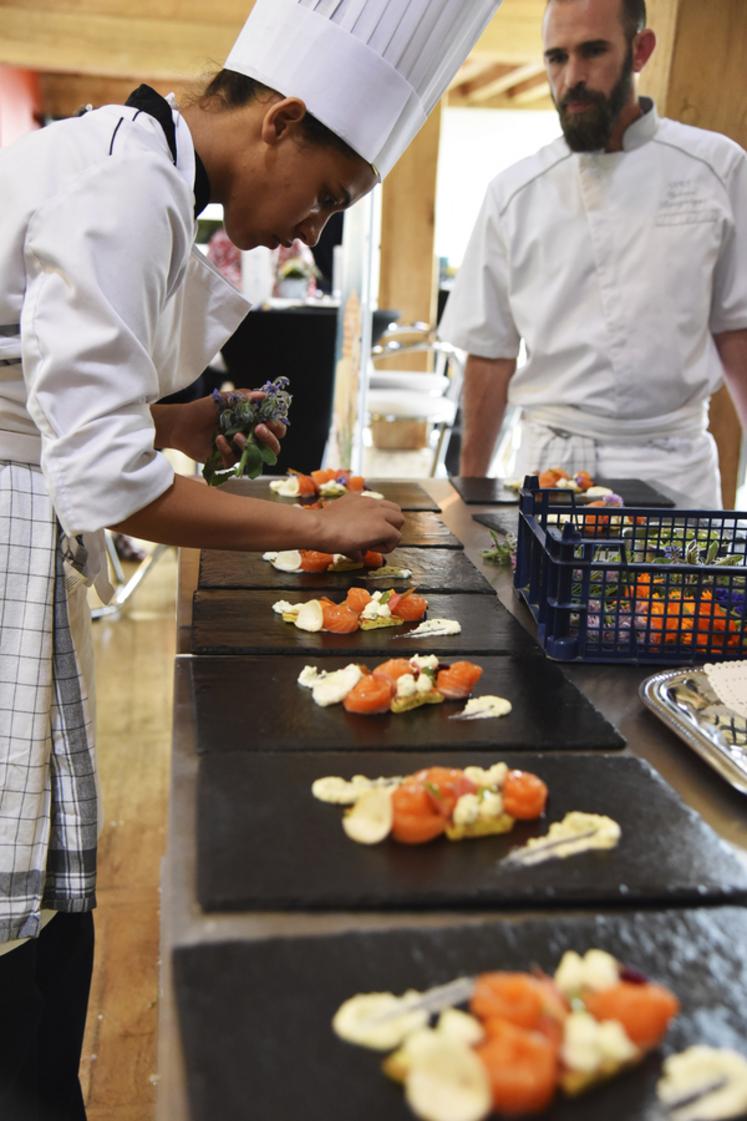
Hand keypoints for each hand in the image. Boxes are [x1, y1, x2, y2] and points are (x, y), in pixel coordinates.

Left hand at [155, 391, 285, 465]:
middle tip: (259, 429)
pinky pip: (235, 461)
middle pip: (273, 447)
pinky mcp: (227, 461)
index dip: (277, 427)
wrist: (181, 424)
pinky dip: (227, 449)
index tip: (269, 421)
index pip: (276, 429)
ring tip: (237, 435)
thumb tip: (264, 395)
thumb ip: (245, 397)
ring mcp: (239, 451)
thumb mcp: (225, 399)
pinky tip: (218, 439)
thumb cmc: (203, 410)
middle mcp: (251, 439)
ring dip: (249, 445)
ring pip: (257, 457)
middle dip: (270, 439)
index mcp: (254, 423)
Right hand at [311, 493, 404, 555]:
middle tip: (374, 538)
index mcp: (359, 499)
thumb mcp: (336, 527)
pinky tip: (371, 549)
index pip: (378, 507)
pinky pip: (396, 537)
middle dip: (389, 525)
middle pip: (395, 510)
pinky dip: (387, 546)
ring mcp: (378, 513)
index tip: (363, 534)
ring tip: (374, 544)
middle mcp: (371, 502)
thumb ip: (351, 537)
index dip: (376, 522)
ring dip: (390, 534)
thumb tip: (358, 555)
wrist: (319, 528)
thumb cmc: (321, 529)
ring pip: (399, 520)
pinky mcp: (382, 527)